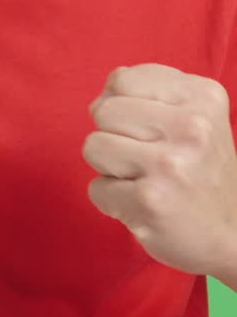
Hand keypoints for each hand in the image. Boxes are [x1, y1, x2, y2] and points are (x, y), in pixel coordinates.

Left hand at [83, 63, 236, 279]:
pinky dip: (111, 201)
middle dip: (114, 136)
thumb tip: (99, 98)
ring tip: (144, 181)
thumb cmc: (200, 171)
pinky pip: (96, 187)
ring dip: (110, 169)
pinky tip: (142, 206)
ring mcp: (170, 164)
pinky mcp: (150, 200)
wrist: (232, 237)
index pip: (121, 79)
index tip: (151, 130)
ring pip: (94, 145)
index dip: (123, 106)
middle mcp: (192, 126)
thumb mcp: (193, 117)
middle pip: (104, 110)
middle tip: (148, 160)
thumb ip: (146, 93)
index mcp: (203, 96)